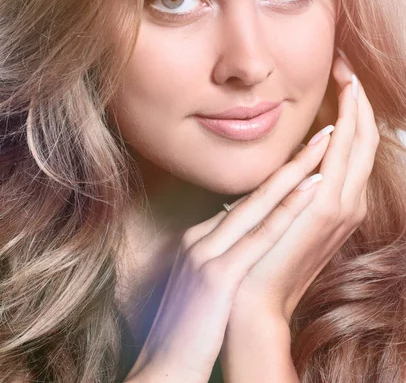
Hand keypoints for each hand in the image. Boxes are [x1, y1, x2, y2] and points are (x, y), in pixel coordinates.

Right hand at [127, 125, 333, 381]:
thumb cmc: (189, 330)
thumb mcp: (200, 284)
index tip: (301, 157)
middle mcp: (200, 238)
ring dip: (295, 172)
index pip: (244, 202)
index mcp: (198, 239)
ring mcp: (207, 254)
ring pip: (259, 205)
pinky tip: (312, 187)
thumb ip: (218, 257)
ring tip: (324, 145)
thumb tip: (240, 242)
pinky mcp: (218, 275)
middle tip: (321, 133)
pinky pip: (261, 236)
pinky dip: (288, 209)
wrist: (164, 366)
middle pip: (254, 194)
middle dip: (291, 162)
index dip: (276, 178)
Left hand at [227, 52, 379, 323]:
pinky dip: (344, 133)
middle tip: (345, 64)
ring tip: (347, 73)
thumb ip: (292, 186)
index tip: (338, 77)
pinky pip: (341, 162)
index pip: (353, 144)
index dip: (350, 109)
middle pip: (363, 138)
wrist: (253, 301)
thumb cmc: (262, 255)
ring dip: (355, 107)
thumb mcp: (282, 212)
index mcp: (339, 200)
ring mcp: (341, 208)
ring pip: (359, 144)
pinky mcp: (326, 213)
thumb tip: (288, 158)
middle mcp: (348, 201)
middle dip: (357, 98)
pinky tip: (339, 108)